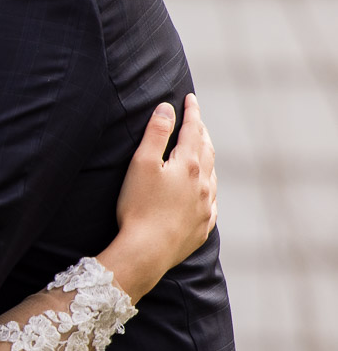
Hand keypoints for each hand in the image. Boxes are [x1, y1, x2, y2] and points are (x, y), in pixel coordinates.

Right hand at [102, 94, 216, 302]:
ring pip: (212, 176)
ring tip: (202, 152)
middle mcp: (203, 184)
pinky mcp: (202, 228)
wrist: (146, 252)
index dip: (191, 112)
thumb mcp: (141, 164)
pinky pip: (211, 203)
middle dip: (201, 132)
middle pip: (206, 150)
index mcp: (188, 165)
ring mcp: (205, 207)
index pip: (193, 130)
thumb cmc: (138, 207)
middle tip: (196, 120)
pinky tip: (205, 193)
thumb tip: (168, 108)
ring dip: (207, 159)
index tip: (190, 98)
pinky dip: (208, 190)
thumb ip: (156, 133)